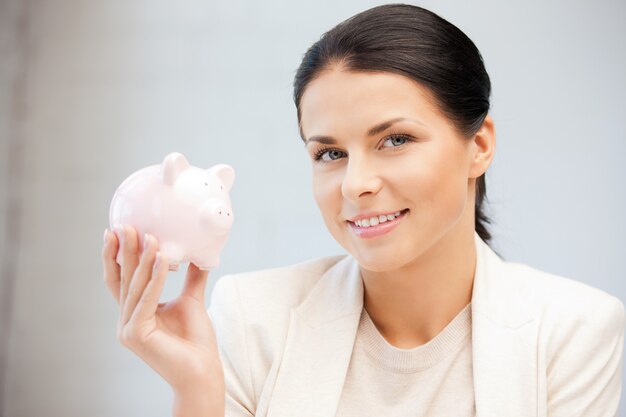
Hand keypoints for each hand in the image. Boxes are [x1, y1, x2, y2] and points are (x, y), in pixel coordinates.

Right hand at [102, 225, 223, 391]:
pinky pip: (146, 299)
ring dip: (144, 259)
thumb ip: (191, 277)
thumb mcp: (191, 300)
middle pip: (124, 279)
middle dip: (126, 250)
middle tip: (127, 225)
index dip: (118, 255)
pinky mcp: (136, 334)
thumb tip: (198, 253)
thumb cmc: (196, 341)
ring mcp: (128, 329)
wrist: (203, 370)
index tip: (118, 230)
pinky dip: (155, 277)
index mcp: (134, 313)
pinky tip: (162, 257)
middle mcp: (126, 320)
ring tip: (152, 236)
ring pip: (134, 286)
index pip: (121, 279)